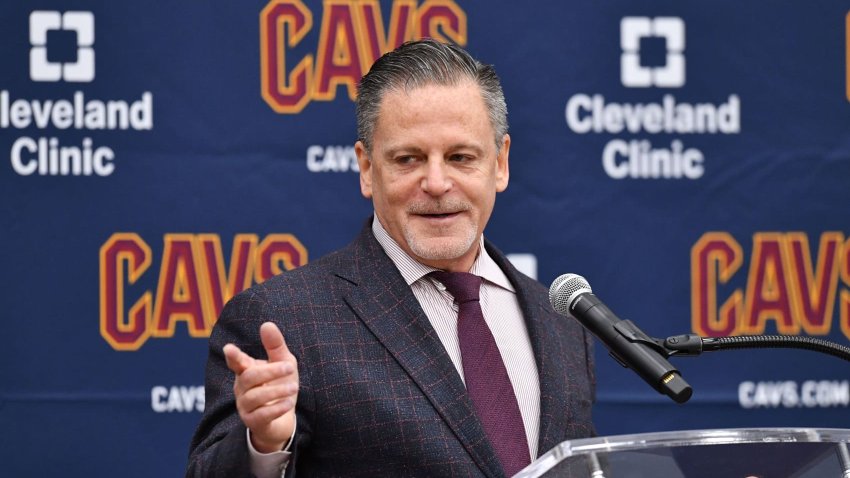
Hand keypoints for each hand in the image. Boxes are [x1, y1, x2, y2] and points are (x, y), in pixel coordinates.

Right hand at [224, 322, 298, 452]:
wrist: (284, 420)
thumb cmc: (281, 385)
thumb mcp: (284, 363)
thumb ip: (275, 346)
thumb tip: (267, 324)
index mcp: (247, 371)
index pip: (236, 362)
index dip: (233, 356)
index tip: (229, 349)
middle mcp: (242, 388)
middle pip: (249, 377)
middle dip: (270, 371)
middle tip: (290, 367)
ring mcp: (245, 406)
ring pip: (255, 397)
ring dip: (277, 391)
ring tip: (295, 387)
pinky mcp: (253, 422)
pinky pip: (261, 416)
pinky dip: (276, 408)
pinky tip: (288, 403)